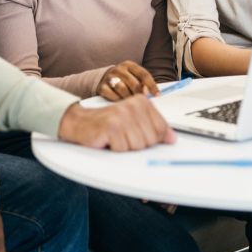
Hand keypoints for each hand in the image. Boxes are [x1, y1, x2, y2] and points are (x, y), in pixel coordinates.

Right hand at [57, 94, 174, 150]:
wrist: (80, 122)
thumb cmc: (107, 124)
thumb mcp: (133, 122)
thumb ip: (154, 128)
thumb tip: (172, 138)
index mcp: (141, 102)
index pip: (161, 129)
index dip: (151, 138)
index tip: (137, 134)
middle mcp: (132, 106)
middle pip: (150, 140)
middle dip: (137, 144)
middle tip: (123, 136)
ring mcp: (121, 116)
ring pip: (137, 146)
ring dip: (125, 147)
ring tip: (115, 138)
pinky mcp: (110, 127)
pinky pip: (122, 149)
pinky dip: (114, 149)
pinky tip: (107, 140)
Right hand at [97, 61, 158, 100]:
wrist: (104, 79)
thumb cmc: (124, 80)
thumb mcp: (133, 77)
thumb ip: (142, 83)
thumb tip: (149, 93)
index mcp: (129, 65)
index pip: (143, 74)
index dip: (152, 85)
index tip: (157, 95)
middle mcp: (118, 69)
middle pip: (133, 82)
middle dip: (140, 93)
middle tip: (144, 101)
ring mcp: (109, 77)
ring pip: (122, 89)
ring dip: (129, 97)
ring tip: (132, 102)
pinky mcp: (102, 86)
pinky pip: (112, 95)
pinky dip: (118, 100)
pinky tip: (121, 102)